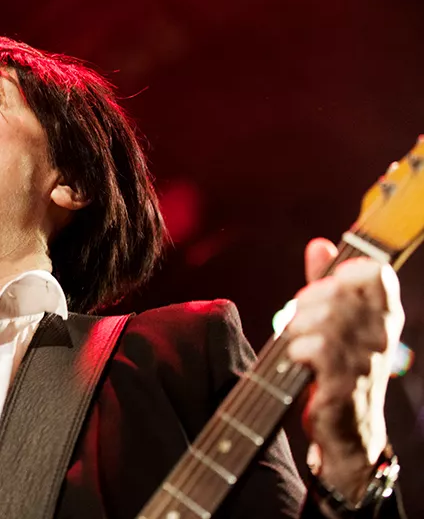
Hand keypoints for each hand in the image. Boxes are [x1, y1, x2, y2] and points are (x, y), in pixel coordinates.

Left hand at [286, 238, 404, 503]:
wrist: (346, 432)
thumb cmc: (338, 370)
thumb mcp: (331, 321)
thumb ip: (325, 282)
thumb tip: (319, 243)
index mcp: (382, 317)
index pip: (377, 273)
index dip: (345, 271)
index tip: (327, 285)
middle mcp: (381, 336)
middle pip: (342, 292)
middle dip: (309, 299)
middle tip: (298, 316)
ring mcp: (366, 361)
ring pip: (329, 319)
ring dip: (300, 325)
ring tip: (295, 340)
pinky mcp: (346, 386)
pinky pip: (321, 351)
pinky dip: (299, 349)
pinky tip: (296, 359)